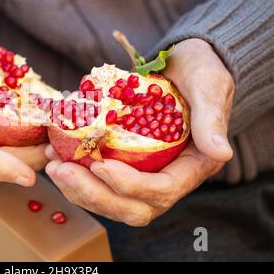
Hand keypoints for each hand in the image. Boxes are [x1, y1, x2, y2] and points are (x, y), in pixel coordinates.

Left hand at [45, 38, 234, 225]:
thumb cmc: (199, 71)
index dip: (129, 185)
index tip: (101, 165)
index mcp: (191, 167)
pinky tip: (56, 156)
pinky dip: (76, 176)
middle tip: (63, 171)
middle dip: (94, 194)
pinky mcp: (125, 165)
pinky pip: (99, 183)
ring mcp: (143, 175)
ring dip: (78, 189)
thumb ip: (211, 117)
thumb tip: (220, 152)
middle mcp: (166, 179)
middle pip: (131, 207)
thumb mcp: (208, 85)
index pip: (160, 190)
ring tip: (53, 166)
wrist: (183, 65)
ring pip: (110, 201)